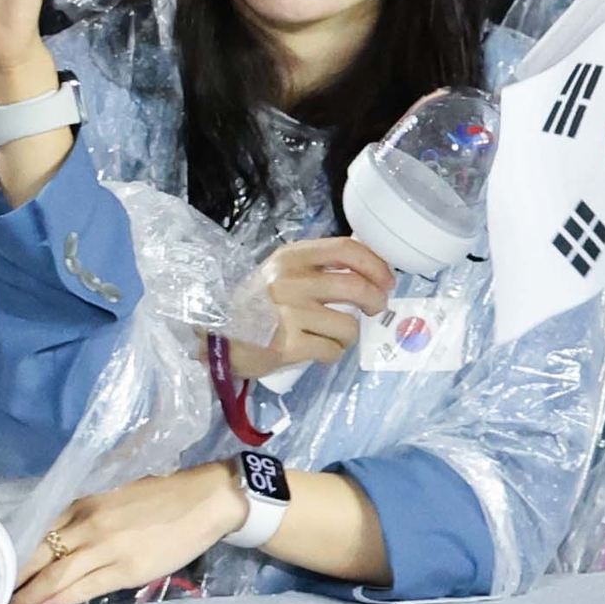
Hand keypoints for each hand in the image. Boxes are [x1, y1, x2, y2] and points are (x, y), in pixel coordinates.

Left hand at [14, 462, 251, 603]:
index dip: (16, 551)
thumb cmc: (161, 493)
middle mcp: (88, 522)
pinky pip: (86, 587)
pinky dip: (62, 599)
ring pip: (57, 574)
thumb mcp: (114, 490)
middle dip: (16, 576)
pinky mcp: (126, 569)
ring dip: (31, 594)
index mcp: (83, 501)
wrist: (204, 500)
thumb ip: (85, 507)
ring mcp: (106, 547)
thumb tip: (59, 528)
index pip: (37, 529)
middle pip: (39, 553)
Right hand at [218, 235, 392, 380]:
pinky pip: (332, 350)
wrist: (218, 335)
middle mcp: (292, 280)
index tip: (387, 280)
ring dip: (347, 335)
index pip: (346, 250)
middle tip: (376, 310)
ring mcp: (291, 313)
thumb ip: (314, 268)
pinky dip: (331, 353)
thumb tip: (366, 271)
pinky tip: (316, 350)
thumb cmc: (256, 304)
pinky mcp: (291, 344)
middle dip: (376, 301)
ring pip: (349, 325)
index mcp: (292, 257)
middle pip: (356, 287)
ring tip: (332, 336)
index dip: (375, 264)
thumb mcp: (281, 273)